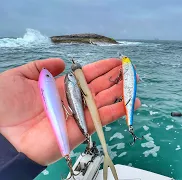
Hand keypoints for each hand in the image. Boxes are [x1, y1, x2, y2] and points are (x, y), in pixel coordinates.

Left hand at [0, 58, 140, 165]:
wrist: (0, 136)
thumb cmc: (4, 106)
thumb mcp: (17, 77)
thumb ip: (39, 67)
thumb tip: (60, 62)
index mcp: (58, 87)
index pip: (85, 75)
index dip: (101, 67)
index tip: (117, 61)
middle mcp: (71, 100)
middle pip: (99, 87)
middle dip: (115, 78)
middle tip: (131, 71)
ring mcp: (77, 115)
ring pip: (105, 102)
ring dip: (121, 94)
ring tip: (135, 85)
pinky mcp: (81, 130)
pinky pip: (102, 119)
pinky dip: (117, 112)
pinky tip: (131, 105)